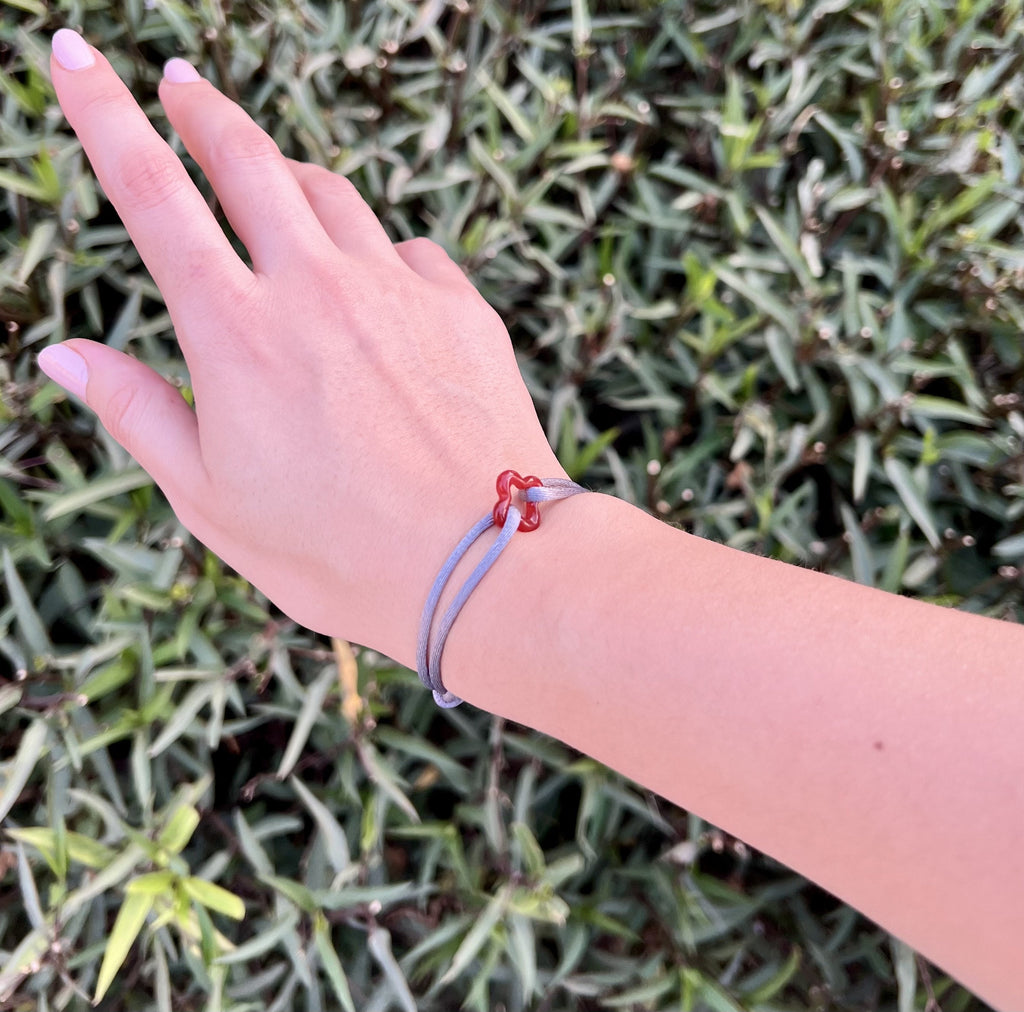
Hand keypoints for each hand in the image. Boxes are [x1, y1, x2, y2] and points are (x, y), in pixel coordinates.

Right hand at [41, 29, 564, 664]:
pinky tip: (373, 287)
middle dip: (205, 112)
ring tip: (271, 181)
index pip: (151, 193)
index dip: (103, 114)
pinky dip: (375, 255)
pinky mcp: (462, 310)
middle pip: (249, 161)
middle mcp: (318, 289)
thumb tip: (66, 353)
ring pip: (332, 196)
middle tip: (182, 84)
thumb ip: (137, 414)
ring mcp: (398, 291)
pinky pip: (406, 252)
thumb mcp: (213, 501)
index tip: (74, 54)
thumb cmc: (339, 552)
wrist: (484, 566)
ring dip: (291, 178)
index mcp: (237, 333)